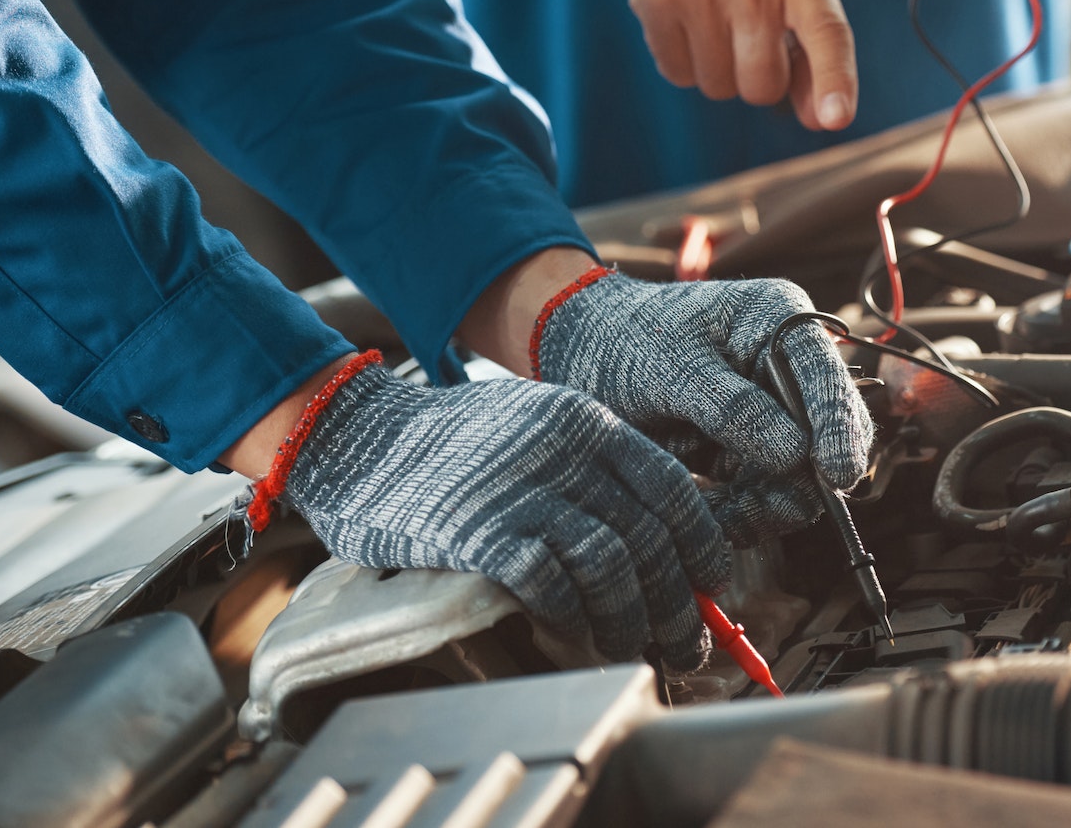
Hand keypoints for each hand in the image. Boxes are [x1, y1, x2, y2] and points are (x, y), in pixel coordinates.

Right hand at [279, 358, 729, 669]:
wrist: (358, 438)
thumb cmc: (451, 445)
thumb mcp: (537, 427)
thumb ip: (592, 470)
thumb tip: (659, 537)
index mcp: (587, 423)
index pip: (672, 489)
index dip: (702, 546)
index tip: (712, 586)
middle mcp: (565, 452)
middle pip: (650, 538)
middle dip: (679, 605)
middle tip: (688, 645)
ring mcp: (521, 491)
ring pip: (612, 566)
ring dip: (631, 620)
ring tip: (631, 648)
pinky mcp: (477, 533)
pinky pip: (550, 584)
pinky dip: (572, 617)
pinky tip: (577, 635)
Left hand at [525, 270, 873, 544]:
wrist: (579, 357)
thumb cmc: (622, 340)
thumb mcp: (671, 368)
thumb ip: (732, 408)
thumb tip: (796, 455)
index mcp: (781, 322)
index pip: (828, 378)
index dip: (840, 428)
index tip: (837, 476)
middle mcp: (786, 369)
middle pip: (826, 437)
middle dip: (798, 482)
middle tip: (754, 510)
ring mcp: (771, 414)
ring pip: (798, 478)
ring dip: (764, 507)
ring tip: (718, 513)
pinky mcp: (750, 452)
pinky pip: (763, 497)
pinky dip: (740, 513)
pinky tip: (707, 510)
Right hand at [614, 0, 857, 130]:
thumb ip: (817, 41)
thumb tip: (822, 120)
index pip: (825, 31)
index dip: (832, 80)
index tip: (833, 119)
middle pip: (761, 85)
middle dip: (764, 79)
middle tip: (757, 38)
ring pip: (718, 86)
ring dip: (723, 68)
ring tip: (721, 15)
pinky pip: (677, 74)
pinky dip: (688, 61)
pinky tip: (691, 15)